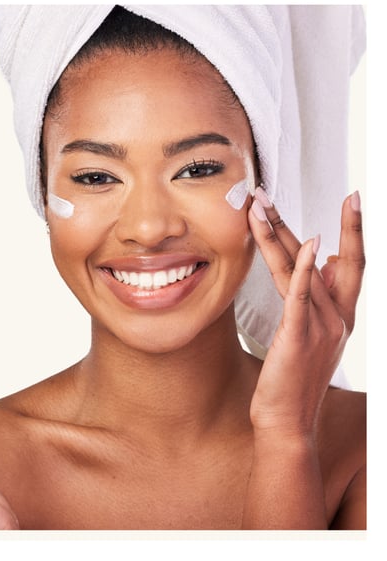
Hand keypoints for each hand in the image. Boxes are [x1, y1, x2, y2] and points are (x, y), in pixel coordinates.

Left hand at [246, 189, 363, 435]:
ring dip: (280, 234)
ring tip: (258, 206)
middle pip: (325, 257)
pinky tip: (307, 245)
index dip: (354, 229)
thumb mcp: (306, 335)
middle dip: (299, 220)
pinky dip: (303, 269)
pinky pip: (301, 297)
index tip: (354, 197)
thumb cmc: (290, 379)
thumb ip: (311, 300)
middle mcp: (337, 318)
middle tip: (270, 191)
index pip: (352, 263)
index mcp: (341, 316)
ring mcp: (321, 327)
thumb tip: (317, 264)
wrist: (286, 422)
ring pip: (301, 270)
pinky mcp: (299, 337)